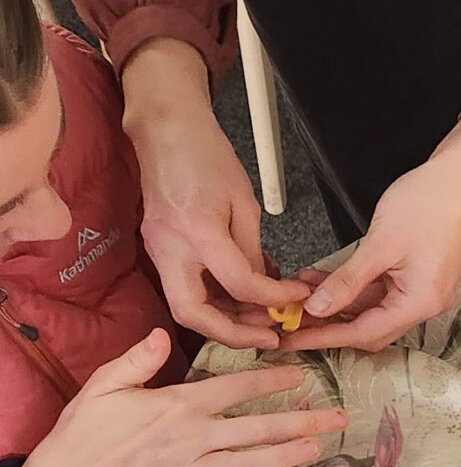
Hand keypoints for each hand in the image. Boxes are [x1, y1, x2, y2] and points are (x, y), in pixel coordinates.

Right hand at [17, 330, 347, 466]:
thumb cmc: (87, 430)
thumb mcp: (105, 384)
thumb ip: (138, 359)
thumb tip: (162, 335)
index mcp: (179, 406)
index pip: (236, 389)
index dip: (272, 381)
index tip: (301, 375)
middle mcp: (194, 438)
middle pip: (258, 429)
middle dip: (302, 423)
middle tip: (338, 418)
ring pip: (251, 465)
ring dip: (288, 457)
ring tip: (318, 448)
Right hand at [121, 40, 306, 349]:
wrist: (166, 131)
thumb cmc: (206, 156)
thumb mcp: (244, 203)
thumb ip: (253, 252)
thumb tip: (263, 288)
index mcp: (197, 229)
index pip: (240, 283)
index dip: (273, 298)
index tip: (295, 298)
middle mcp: (169, 246)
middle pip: (193, 314)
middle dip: (233, 334)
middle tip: (269, 335)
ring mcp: (158, 250)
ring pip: (186, 308)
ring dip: (224, 322)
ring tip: (261, 320)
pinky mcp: (158, 250)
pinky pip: (185, 290)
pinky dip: (213, 303)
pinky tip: (241, 303)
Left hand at [285, 116, 460, 352]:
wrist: (459, 177)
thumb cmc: (428, 203)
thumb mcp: (380, 244)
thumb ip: (347, 281)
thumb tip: (317, 308)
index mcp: (421, 302)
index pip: (365, 332)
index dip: (326, 337)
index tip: (294, 338)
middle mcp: (426, 304)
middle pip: (371, 329)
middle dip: (331, 326)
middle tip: (292, 321)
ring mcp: (423, 291)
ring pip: (373, 310)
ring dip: (338, 305)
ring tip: (301, 294)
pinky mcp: (418, 277)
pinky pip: (380, 292)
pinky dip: (353, 289)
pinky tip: (325, 280)